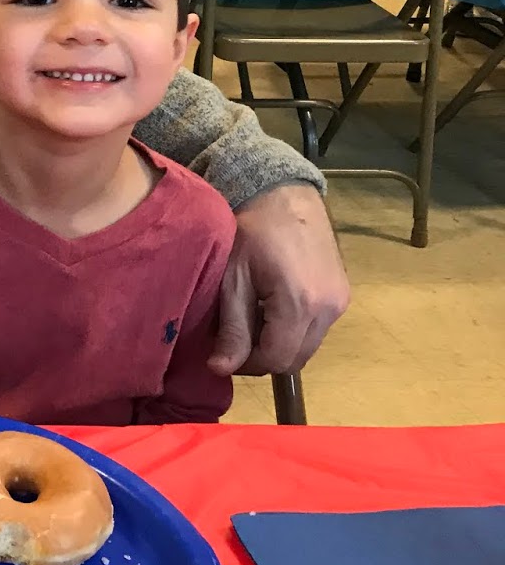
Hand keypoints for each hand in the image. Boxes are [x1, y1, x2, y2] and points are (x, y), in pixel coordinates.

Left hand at [209, 183, 349, 375]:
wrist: (284, 194)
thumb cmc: (251, 230)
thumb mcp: (233, 278)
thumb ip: (231, 327)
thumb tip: (220, 370)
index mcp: (300, 304)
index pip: (277, 360)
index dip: (247, 364)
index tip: (224, 352)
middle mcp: (329, 308)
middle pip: (296, 358)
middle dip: (264, 356)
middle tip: (235, 339)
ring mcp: (340, 301)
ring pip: (308, 345)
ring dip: (280, 344)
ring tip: (252, 319)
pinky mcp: (343, 294)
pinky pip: (318, 328)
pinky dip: (294, 329)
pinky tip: (271, 308)